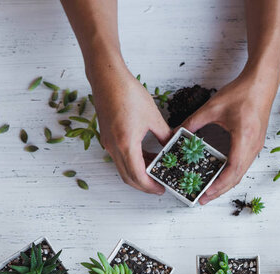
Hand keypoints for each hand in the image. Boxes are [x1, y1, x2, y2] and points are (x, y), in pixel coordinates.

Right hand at [89, 66, 170, 194]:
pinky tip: (146, 155)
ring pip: (123, 168)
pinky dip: (133, 161)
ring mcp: (108, 143)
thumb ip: (164, 135)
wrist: (107, 79)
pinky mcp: (107, 137)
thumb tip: (172, 146)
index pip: (137, 176)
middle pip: (128, 177)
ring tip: (156, 170)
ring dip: (138, 173)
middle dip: (144, 185)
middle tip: (159, 185)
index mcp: (126, 144)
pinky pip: (120, 157)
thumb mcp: (152, 116)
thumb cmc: (128, 94)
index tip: (161, 189)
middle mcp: (114, 147)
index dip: (150, 186)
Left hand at [182, 68, 279, 204]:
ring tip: (210, 190)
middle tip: (203, 199)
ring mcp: (256, 146)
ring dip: (226, 183)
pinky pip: (243, 164)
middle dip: (220, 190)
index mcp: (244, 139)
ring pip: (241, 172)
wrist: (263, 82)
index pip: (232, 171)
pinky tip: (220, 174)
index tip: (205, 194)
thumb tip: (177, 132)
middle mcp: (253, 146)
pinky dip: (232, 173)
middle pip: (237, 177)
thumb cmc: (243, 92)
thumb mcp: (213, 107)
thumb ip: (194, 121)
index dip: (218, 186)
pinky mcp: (255, 143)